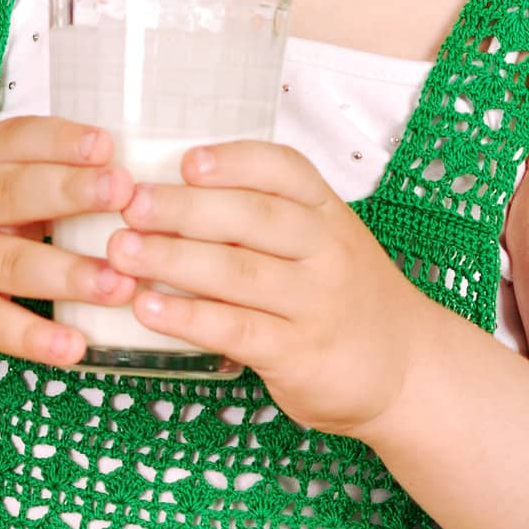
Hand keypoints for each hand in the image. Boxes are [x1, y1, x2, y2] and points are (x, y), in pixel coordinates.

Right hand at [0, 117, 139, 366]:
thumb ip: (32, 165)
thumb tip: (121, 168)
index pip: (19, 139)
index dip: (62, 141)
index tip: (107, 146)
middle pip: (16, 194)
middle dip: (72, 192)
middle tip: (124, 194)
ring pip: (10, 265)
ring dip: (68, 274)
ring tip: (120, 283)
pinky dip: (33, 337)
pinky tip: (74, 347)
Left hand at [107, 139, 416, 438]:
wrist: (406, 368)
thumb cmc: (345, 292)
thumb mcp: (323, 240)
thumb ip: (264, 217)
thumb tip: (170, 190)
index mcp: (327, 211)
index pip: (285, 171)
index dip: (234, 162)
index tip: (186, 160)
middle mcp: (326, 251)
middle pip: (254, 218)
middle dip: (185, 209)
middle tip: (131, 204)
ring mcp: (315, 303)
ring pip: (238, 273)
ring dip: (173, 260)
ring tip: (122, 252)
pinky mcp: (299, 354)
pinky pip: (236, 330)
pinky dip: (188, 318)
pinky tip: (148, 308)